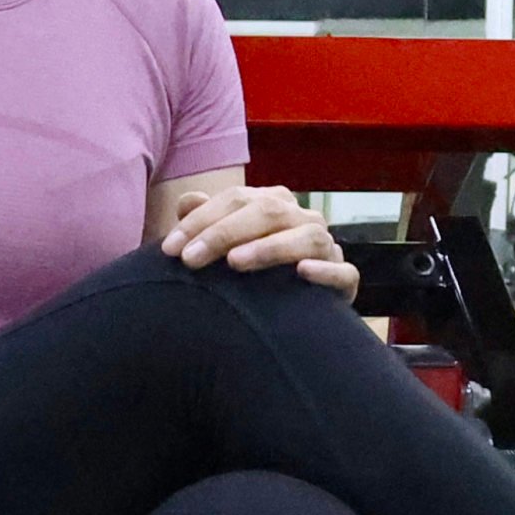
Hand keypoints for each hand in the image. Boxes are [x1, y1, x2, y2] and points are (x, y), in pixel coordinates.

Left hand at [160, 184, 358, 294]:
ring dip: (271, 248)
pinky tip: (302, 272)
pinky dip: (326, 271)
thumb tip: (186, 201)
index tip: (169, 249)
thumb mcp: (224, 246)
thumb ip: (206, 221)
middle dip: (224, 233)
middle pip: (269, 212)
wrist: (294, 316)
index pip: (237, 198)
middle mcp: (303, 219)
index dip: (200, 220)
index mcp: (275, 204)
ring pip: (308, 237)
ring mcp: (327, 249)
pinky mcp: (345, 282)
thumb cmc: (250, 275)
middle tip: (190, 259)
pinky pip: (344, 272)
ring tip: (235, 263)